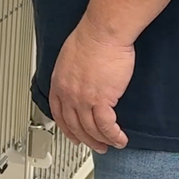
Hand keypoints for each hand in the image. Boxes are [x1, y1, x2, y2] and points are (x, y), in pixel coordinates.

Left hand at [48, 22, 134, 152]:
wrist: (103, 32)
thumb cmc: (92, 36)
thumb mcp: (71, 56)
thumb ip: (73, 72)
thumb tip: (80, 79)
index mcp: (59, 83)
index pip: (58, 113)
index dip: (67, 128)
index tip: (73, 135)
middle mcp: (69, 94)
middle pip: (74, 126)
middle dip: (86, 139)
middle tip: (95, 145)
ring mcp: (83, 99)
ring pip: (91, 129)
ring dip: (101, 140)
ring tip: (110, 145)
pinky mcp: (102, 100)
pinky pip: (107, 126)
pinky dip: (114, 135)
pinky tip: (120, 139)